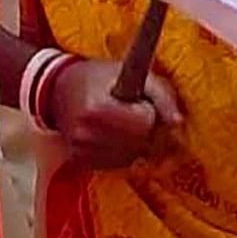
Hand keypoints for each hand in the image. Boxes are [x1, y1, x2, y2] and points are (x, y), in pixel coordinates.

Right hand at [38, 57, 182, 168]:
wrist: (59, 89)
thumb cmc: (99, 78)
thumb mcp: (132, 72)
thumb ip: (161, 95)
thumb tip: (178, 123)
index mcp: (97, 108)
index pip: (145, 123)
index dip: (148, 112)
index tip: (137, 102)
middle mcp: (87, 134)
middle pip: (141, 143)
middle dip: (144, 129)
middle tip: (130, 112)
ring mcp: (82, 151)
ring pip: (133, 157)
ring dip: (135, 142)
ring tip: (119, 122)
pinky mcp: (80, 162)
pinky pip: (119, 165)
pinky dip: (122, 152)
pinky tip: (111, 135)